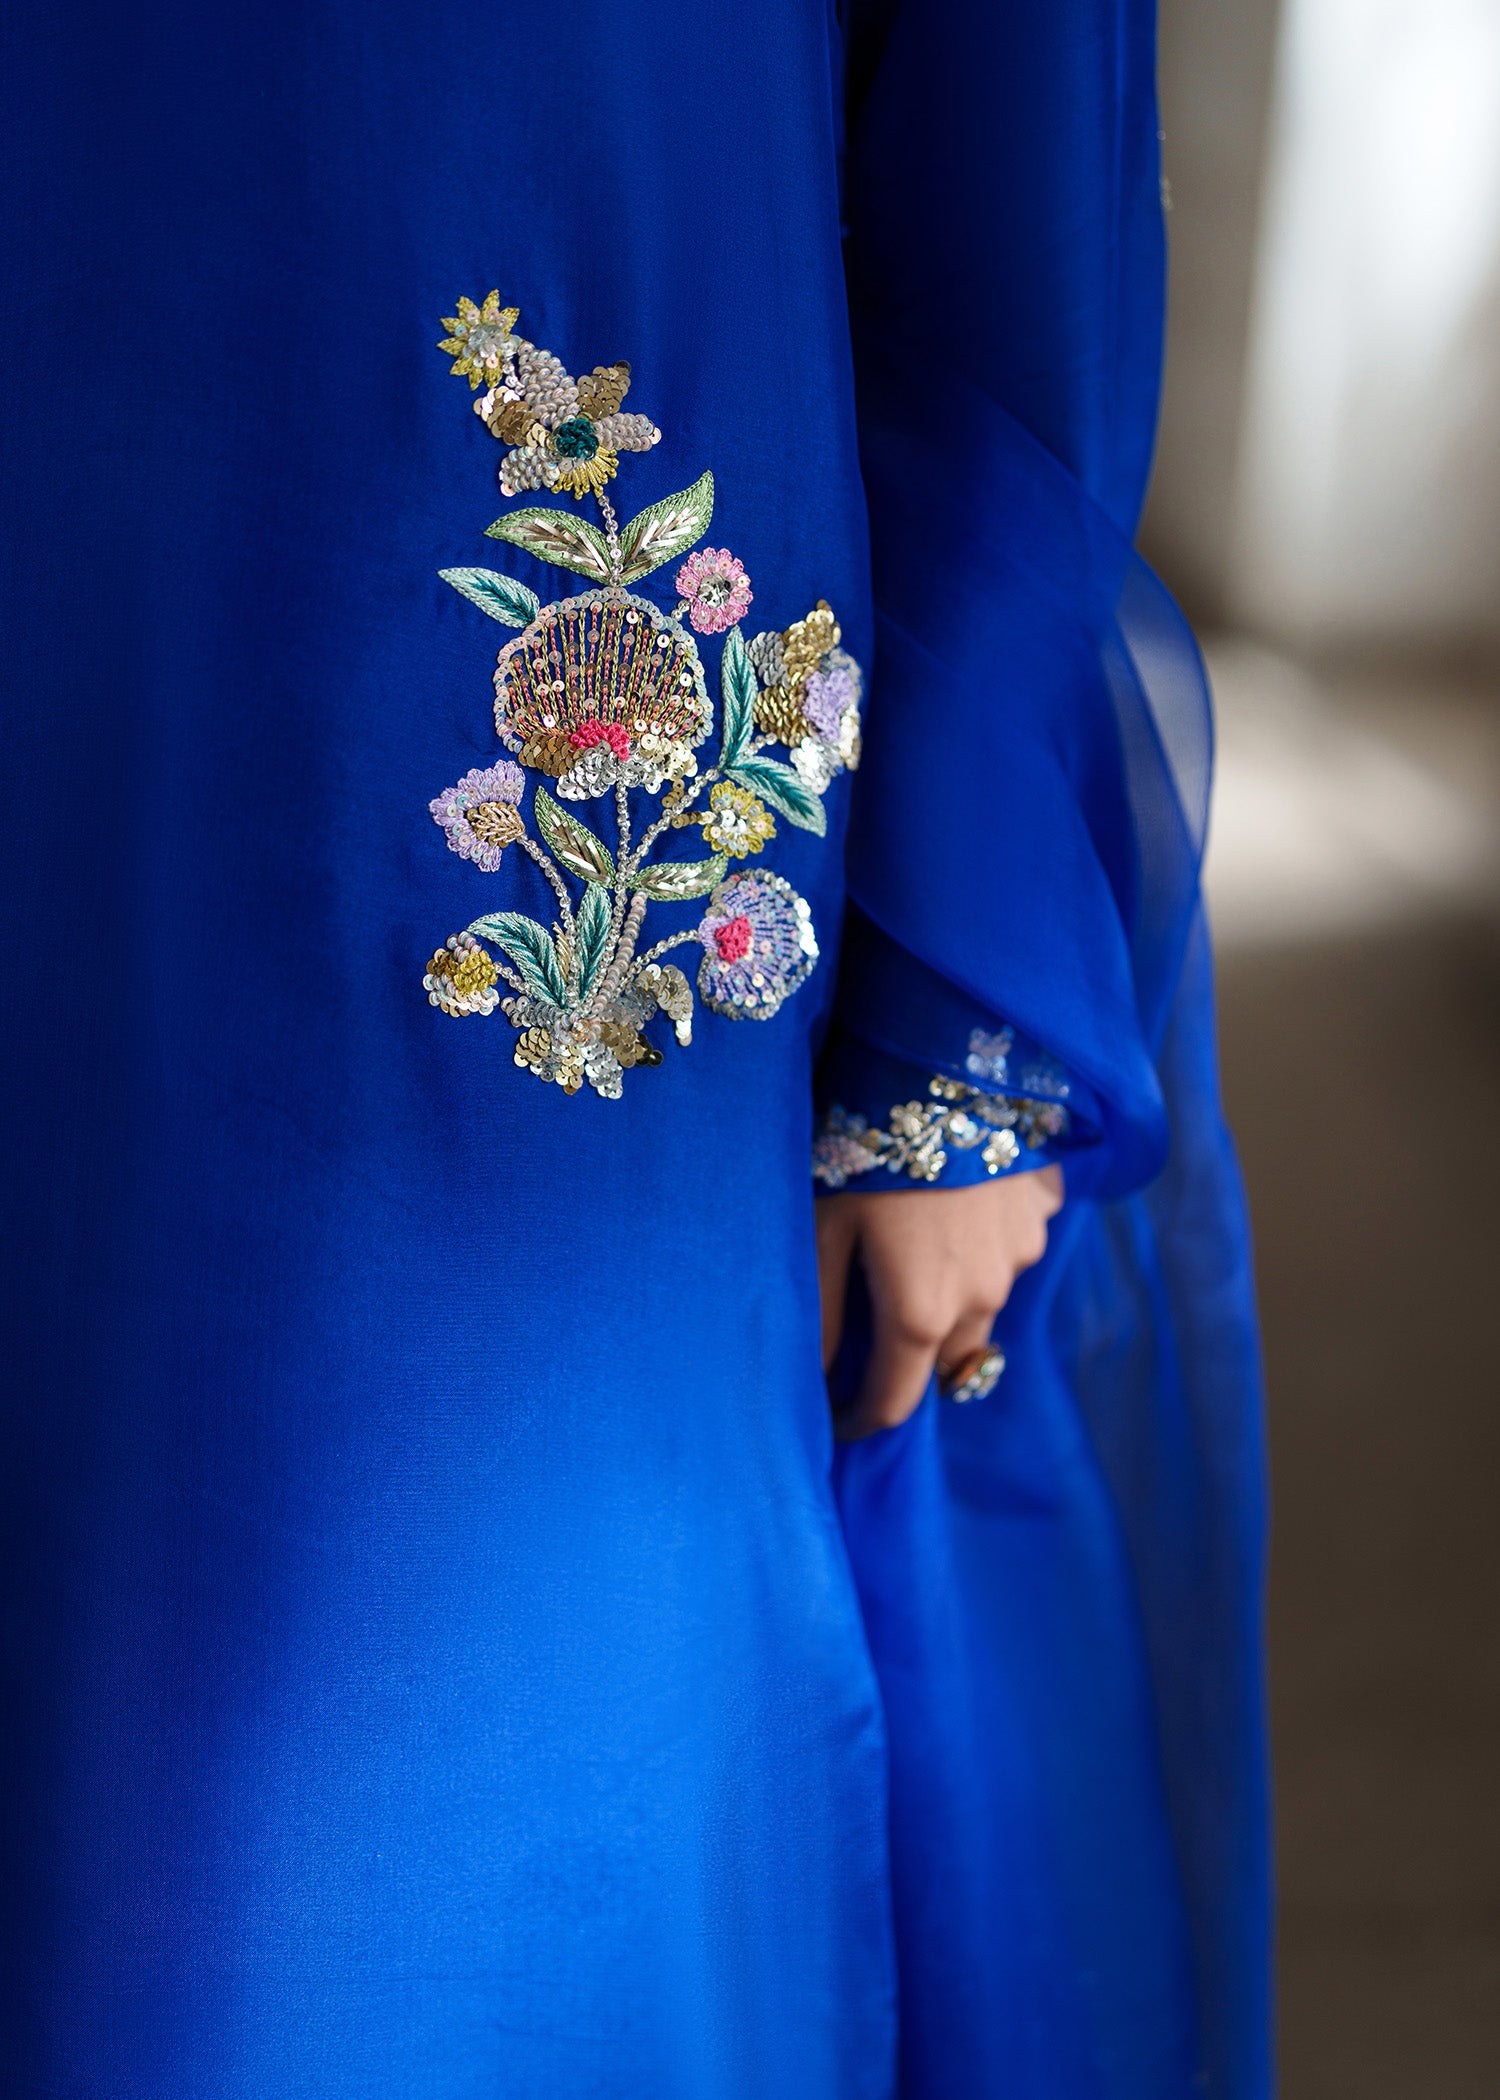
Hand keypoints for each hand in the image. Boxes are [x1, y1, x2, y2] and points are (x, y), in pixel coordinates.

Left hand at [817, 1167, 1063, 1439]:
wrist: (949, 1064)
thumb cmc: (868, 1147)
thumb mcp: (824, 1229)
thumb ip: (822, 1312)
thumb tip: (815, 1379)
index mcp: (920, 1313)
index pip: (895, 1402)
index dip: (861, 1419)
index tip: (837, 1419)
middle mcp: (982, 1299)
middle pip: (944, 1360)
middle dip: (907, 1358)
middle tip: (869, 1324)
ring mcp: (1021, 1256)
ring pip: (982, 1305)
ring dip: (950, 1297)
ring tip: (911, 1243)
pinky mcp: (1042, 1213)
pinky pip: (1008, 1250)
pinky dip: (981, 1244)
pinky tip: (952, 1201)